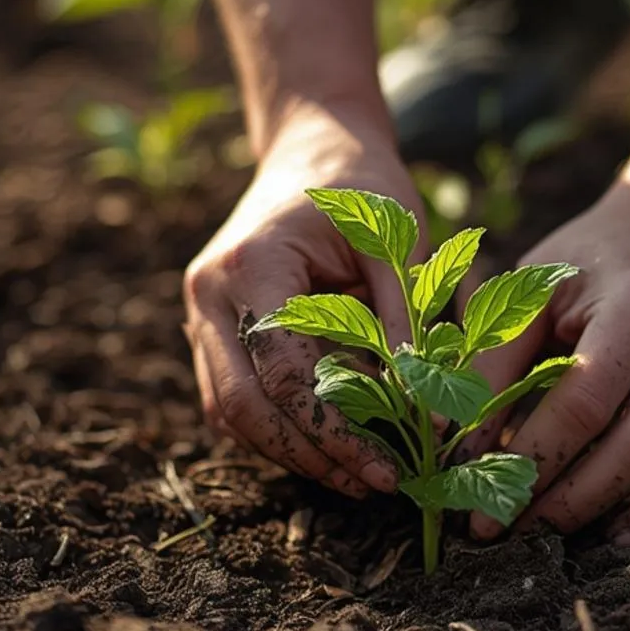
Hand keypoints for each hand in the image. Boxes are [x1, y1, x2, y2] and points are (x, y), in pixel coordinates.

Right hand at [183, 103, 424, 496]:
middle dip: (309, 455)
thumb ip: (404, 322)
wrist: (313, 146)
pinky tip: (331, 450)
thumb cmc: (362, 186)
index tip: (386, 466)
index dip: (333, 429)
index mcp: (251, 265)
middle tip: (374, 484)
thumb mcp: (395, 243)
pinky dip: (279, 430)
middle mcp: (209, 294)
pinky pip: (235, 398)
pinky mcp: (212, 330)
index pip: (281, 371)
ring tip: (358, 479)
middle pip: (242, 405)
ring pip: (230, 412)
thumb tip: (429, 412)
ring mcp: (200, 314)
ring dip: (292, 453)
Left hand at [466, 174, 629, 540]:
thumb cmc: (594, 256)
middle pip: (625, 445)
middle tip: (503, 530)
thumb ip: (492, 358)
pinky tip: (616, 532)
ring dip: (599, 509)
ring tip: (543, 534)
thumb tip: (444, 433)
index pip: (578, 405)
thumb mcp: (537, 286)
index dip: (524, 460)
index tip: (474, 500)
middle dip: (557, 499)